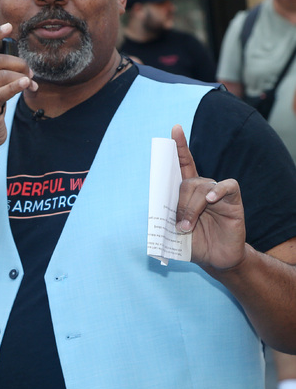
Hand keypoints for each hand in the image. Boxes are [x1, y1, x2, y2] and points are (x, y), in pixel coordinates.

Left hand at [172, 124, 246, 269]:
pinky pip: (227, 187)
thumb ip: (166, 217)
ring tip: (187, 227)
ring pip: (202, 187)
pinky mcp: (233, 201)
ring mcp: (218, 194)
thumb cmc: (194, 243)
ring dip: (192, 207)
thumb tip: (155, 209)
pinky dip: (218, 191)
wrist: (216, 259)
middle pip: (187, 183)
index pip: (184, 164)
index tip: (175, 129)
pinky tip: (211, 200)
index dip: (179, 147)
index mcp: (187, 192)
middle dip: (180, 203)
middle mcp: (203, 189)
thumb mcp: (174, 230)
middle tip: (178, 225)